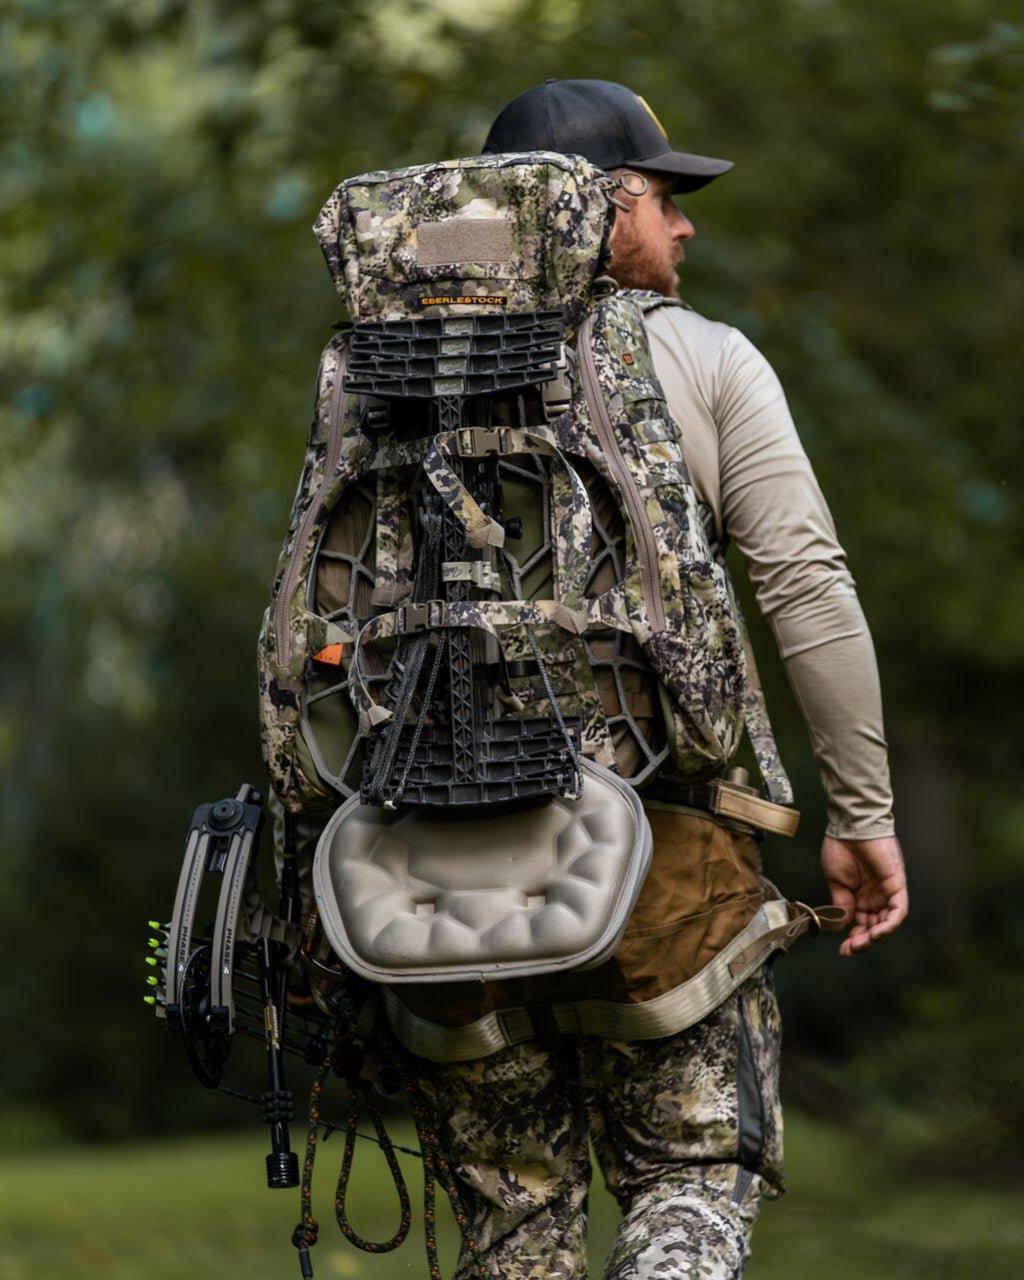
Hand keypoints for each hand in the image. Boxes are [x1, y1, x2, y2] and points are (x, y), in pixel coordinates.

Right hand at [820, 834, 907, 956]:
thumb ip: (843, 903)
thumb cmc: (841, 847)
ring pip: (887, 923)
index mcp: (861, 896)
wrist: (850, 826)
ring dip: (875, 936)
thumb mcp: (837, 881)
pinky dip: (889, 924)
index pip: (861, 924)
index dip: (854, 939)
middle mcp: (876, 897)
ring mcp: (887, 892)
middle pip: (875, 927)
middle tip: (851, 949)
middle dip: (864, 941)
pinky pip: (899, 911)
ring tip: (861, 943)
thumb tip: (844, 924)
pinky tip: (876, 932)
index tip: (844, 950)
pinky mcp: (897, 885)